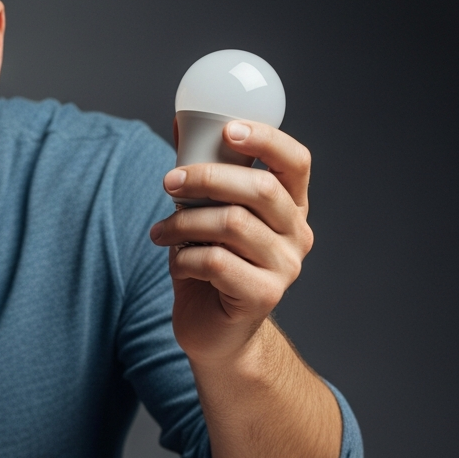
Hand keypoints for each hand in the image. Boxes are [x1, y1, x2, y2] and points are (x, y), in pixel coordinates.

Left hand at [150, 120, 313, 367]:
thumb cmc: (210, 269)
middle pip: (259, 189)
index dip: (266, 139)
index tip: (227, 130)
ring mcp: (285, 267)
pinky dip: (186, 257)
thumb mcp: (207, 217)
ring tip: (162, 233)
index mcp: (289, 207)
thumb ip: (205, 178)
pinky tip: (177, 262)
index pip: (295, 162)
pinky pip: (217, 262)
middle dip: (206, 178)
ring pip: (232, 224)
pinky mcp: (264, 295)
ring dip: (185, 223)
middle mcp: (296, 234)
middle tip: (168, 182)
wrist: (214, 333)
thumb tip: (181, 124)